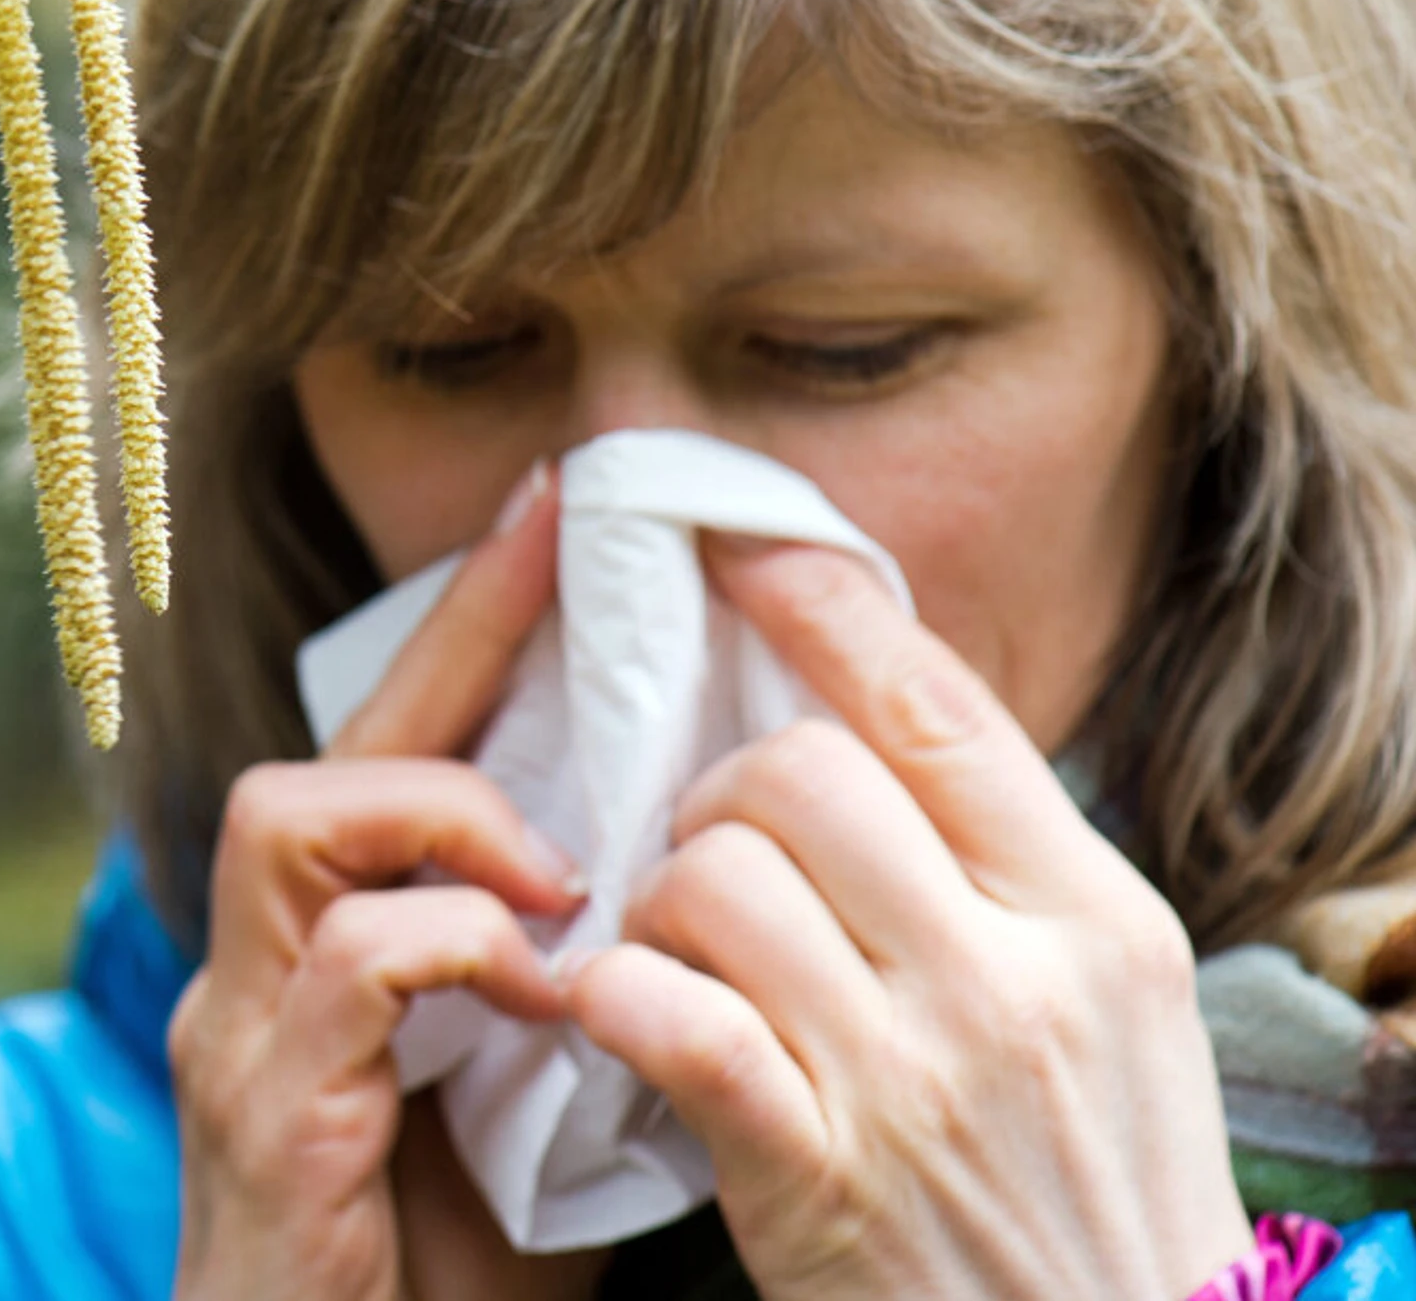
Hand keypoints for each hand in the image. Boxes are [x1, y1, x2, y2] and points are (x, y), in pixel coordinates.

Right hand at [169, 465, 599, 1300]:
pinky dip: (457, 946)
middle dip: (450, 638)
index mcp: (330, 959)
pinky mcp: (264, 1111)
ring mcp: (246, 1035)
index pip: (394, 756)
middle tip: (564, 547)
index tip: (560, 514)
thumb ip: (571, 992)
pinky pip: (349, 965)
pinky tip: (543, 987)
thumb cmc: (440, 1282)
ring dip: (444, 811)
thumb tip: (681, 888)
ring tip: (558, 865)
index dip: (471, 629)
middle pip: (329, 749)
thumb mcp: (532, 1108)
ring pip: (294, 817)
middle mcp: (263, 973)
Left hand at [563, 536, 1252, 1300]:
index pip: (938, 709)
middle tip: (709, 847)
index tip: (739, 544)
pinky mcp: (815, 1175)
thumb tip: (872, 708)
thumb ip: (1001, 867)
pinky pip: (672, 1019)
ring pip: (717, 879)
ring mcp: (912, 1080)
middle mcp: (1011, 980)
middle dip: (719, 788)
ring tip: (674, 944)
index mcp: (1093, 916)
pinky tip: (618, 1009)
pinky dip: (617, 995)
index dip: (822, 606)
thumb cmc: (1092, 1178)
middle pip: (801, 771)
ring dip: (658, 897)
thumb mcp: (1106, 1003)